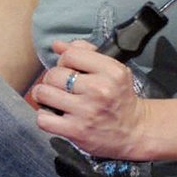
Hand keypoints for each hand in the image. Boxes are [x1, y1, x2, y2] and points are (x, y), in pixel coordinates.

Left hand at [32, 39, 145, 158]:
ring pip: (43, 93)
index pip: (70, 55)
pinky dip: (44, 117)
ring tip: (53, 99)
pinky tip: (54, 115)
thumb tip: (57, 45)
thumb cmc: (118, 97)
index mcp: (111, 71)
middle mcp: (99, 90)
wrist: (133, 131)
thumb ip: (86, 53)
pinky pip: (43, 119)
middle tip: (60, 86)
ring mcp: (87, 111)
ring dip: (43, 96)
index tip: (67, 69)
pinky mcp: (76, 130)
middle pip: (53, 74)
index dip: (64, 61)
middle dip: (52, 79)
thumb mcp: (112, 70)